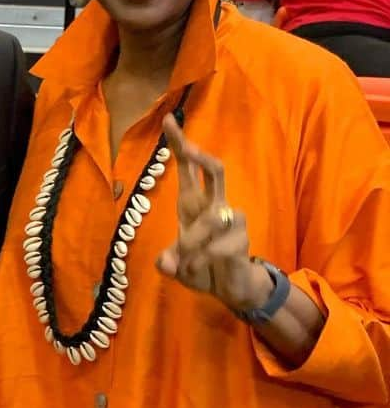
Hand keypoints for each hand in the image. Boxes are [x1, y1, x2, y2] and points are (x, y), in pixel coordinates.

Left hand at [156, 115, 271, 313]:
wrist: (229, 288)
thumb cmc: (200, 266)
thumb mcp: (176, 264)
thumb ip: (169, 262)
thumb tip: (165, 262)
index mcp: (193, 202)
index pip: (187, 167)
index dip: (179, 144)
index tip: (169, 119)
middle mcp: (213, 205)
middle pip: (214, 171)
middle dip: (199, 157)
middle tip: (188, 148)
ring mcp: (230, 220)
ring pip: (211, 217)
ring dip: (192, 240)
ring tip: (185, 260)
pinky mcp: (242, 239)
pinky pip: (219, 245)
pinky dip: (202, 259)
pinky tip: (198, 268)